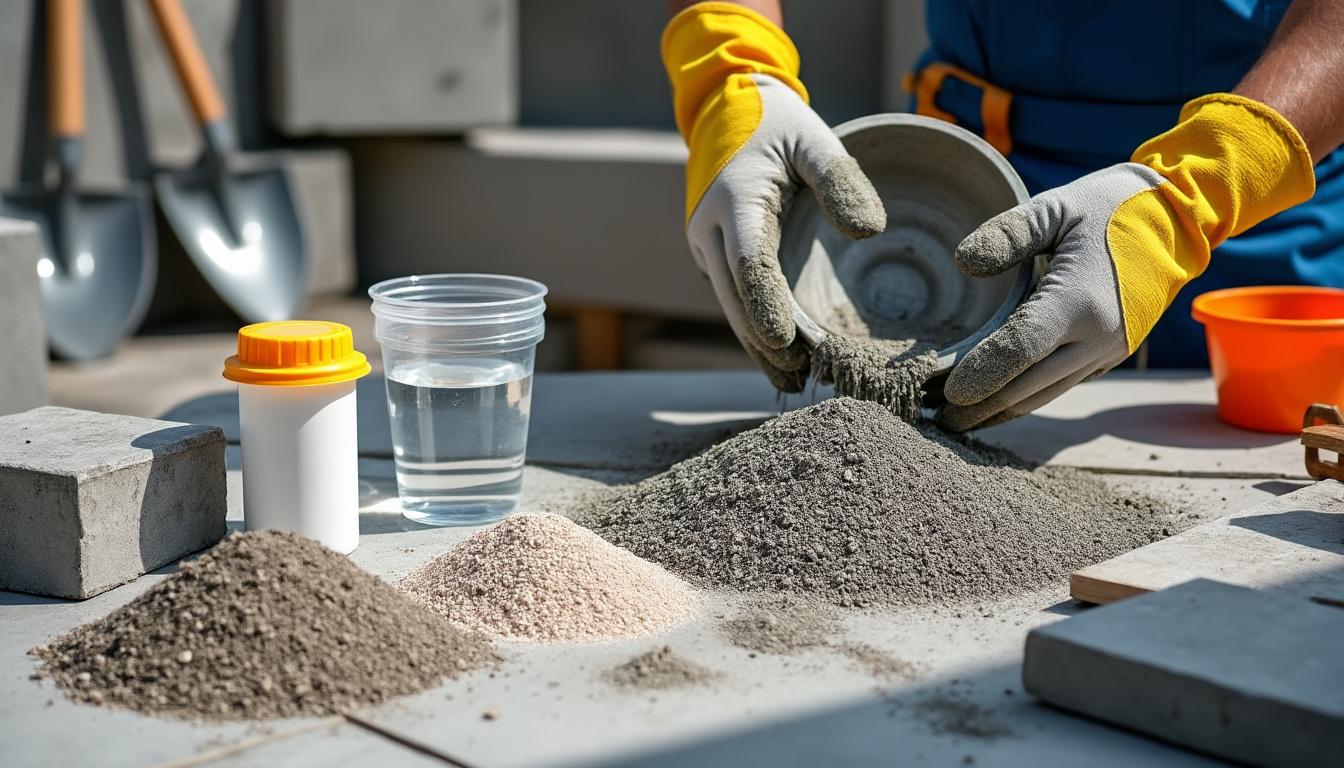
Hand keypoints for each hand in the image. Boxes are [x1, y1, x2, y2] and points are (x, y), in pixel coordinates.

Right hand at [663, 3, 884, 391]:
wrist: (724, 108)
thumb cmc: (778, 125)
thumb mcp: (815, 138)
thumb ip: (842, 179)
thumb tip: (870, 230)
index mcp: (736, 201)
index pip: (749, 265)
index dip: (766, 307)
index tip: (787, 345)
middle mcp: (711, 229)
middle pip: (735, 298)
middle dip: (763, 343)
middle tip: (798, 380)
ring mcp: (706, 244)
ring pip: (729, 305)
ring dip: (756, 344)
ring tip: (791, 380)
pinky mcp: (712, 253)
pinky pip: (731, 295)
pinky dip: (752, 325)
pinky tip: (778, 354)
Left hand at [938, 94, 1314, 430]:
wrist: (1180, 218)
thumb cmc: (1110, 206)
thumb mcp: (1055, 206)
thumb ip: (1007, 233)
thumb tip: (963, 262)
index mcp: (1080, 302)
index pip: (1019, 350)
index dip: (981, 374)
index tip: (946, 394)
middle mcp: (1097, 337)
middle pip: (1026, 387)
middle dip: (980, 407)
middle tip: (936, 420)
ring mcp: (1108, 351)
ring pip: (1044, 395)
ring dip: (999, 412)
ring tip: (958, 420)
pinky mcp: (1111, 355)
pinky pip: (1060, 385)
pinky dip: (1025, 397)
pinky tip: (995, 401)